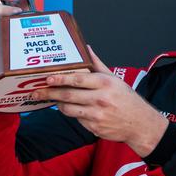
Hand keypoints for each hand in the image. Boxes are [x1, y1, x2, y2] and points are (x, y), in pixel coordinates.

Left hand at [32, 48, 168, 156]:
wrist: (140, 124)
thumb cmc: (127, 99)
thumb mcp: (115, 79)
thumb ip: (98, 64)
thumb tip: (86, 48)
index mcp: (105, 83)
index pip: (78, 79)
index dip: (60, 78)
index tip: (47, 78)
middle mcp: (100, 98)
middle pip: (68, 95)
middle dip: (49, 93)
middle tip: (36, 92)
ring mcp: (97, 115)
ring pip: (68, 109)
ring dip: (57, 104)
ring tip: (49, 99)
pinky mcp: (94, 127)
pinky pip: (76, 119)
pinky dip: (71, 113)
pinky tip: (68, 108)